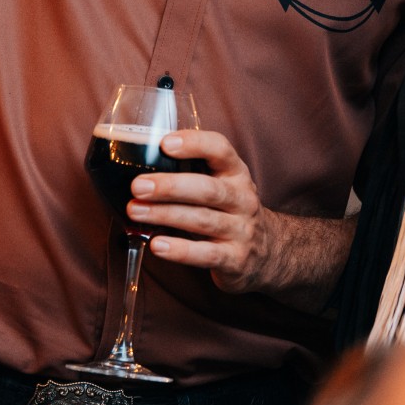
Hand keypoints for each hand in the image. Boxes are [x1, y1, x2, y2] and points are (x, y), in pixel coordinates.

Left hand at [129, 129, 276, 292]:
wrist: (268, 252)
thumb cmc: (230, 210)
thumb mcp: (222, 184)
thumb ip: (192, 172)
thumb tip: (140, 160)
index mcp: (236, 174)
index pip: (221, 150)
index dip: (194, 144)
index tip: (164, 144)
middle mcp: (242, 199)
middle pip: (207, 189)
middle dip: (170, 186)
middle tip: (138, 186)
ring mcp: (241, 230)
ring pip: (202, 220)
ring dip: (165, 215)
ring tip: (136, 211)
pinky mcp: (236, 260)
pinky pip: (206, 254)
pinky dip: (179, 250)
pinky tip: (156, 245)